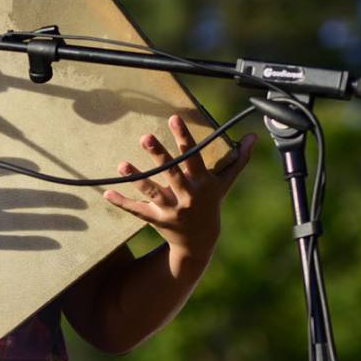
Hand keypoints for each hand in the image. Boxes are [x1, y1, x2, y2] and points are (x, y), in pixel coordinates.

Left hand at [103, 118, 255, 260]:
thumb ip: (237, 160)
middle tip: (145, 137)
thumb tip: (254, 137)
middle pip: (171, 174)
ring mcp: (171, 210)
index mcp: (202, 184)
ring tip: (121, 165)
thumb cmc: (211, 205)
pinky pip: (137, 210)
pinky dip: (122, 203)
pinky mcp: (156, 220)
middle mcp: (187, 197)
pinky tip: (106, 193)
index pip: (193, 157)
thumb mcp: (224, 183)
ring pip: (152, 192)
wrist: (200, 243)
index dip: (184, 137)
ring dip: (136, 179)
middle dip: (159, 156)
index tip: (173, 118)